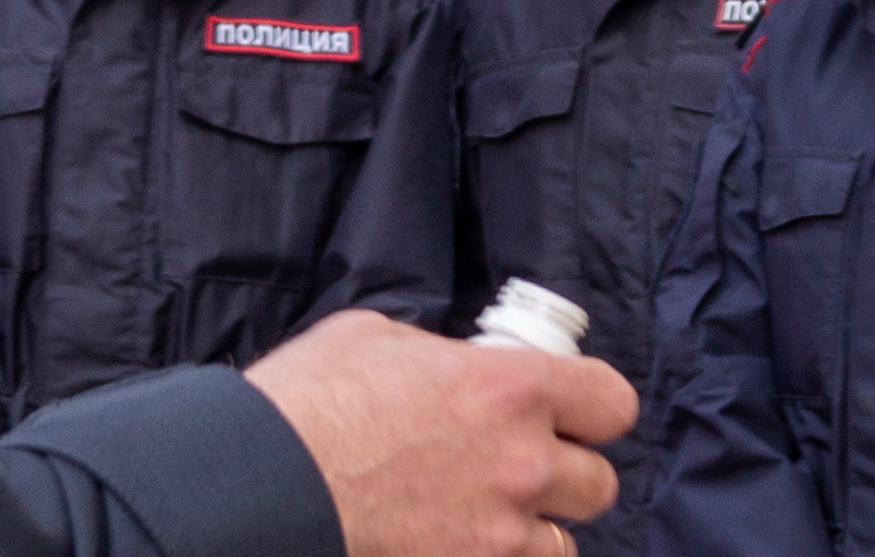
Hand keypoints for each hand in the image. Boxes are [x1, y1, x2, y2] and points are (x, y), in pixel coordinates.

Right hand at [246, 310, 636, 556]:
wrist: (262, 479)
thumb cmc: (307, 399)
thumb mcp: (375, 339)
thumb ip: (440, 357)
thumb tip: (456, 369)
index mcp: (506, 386)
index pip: (612, 401)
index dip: (592, 408)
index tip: (567, 413)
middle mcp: (521, 461)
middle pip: (598, 482)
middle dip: (560, 474)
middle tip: (509, 466)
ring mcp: (501, 532)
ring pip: (562, 543)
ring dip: (528, 528)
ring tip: (475, 514)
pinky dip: (491, 556)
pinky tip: (450, 539)